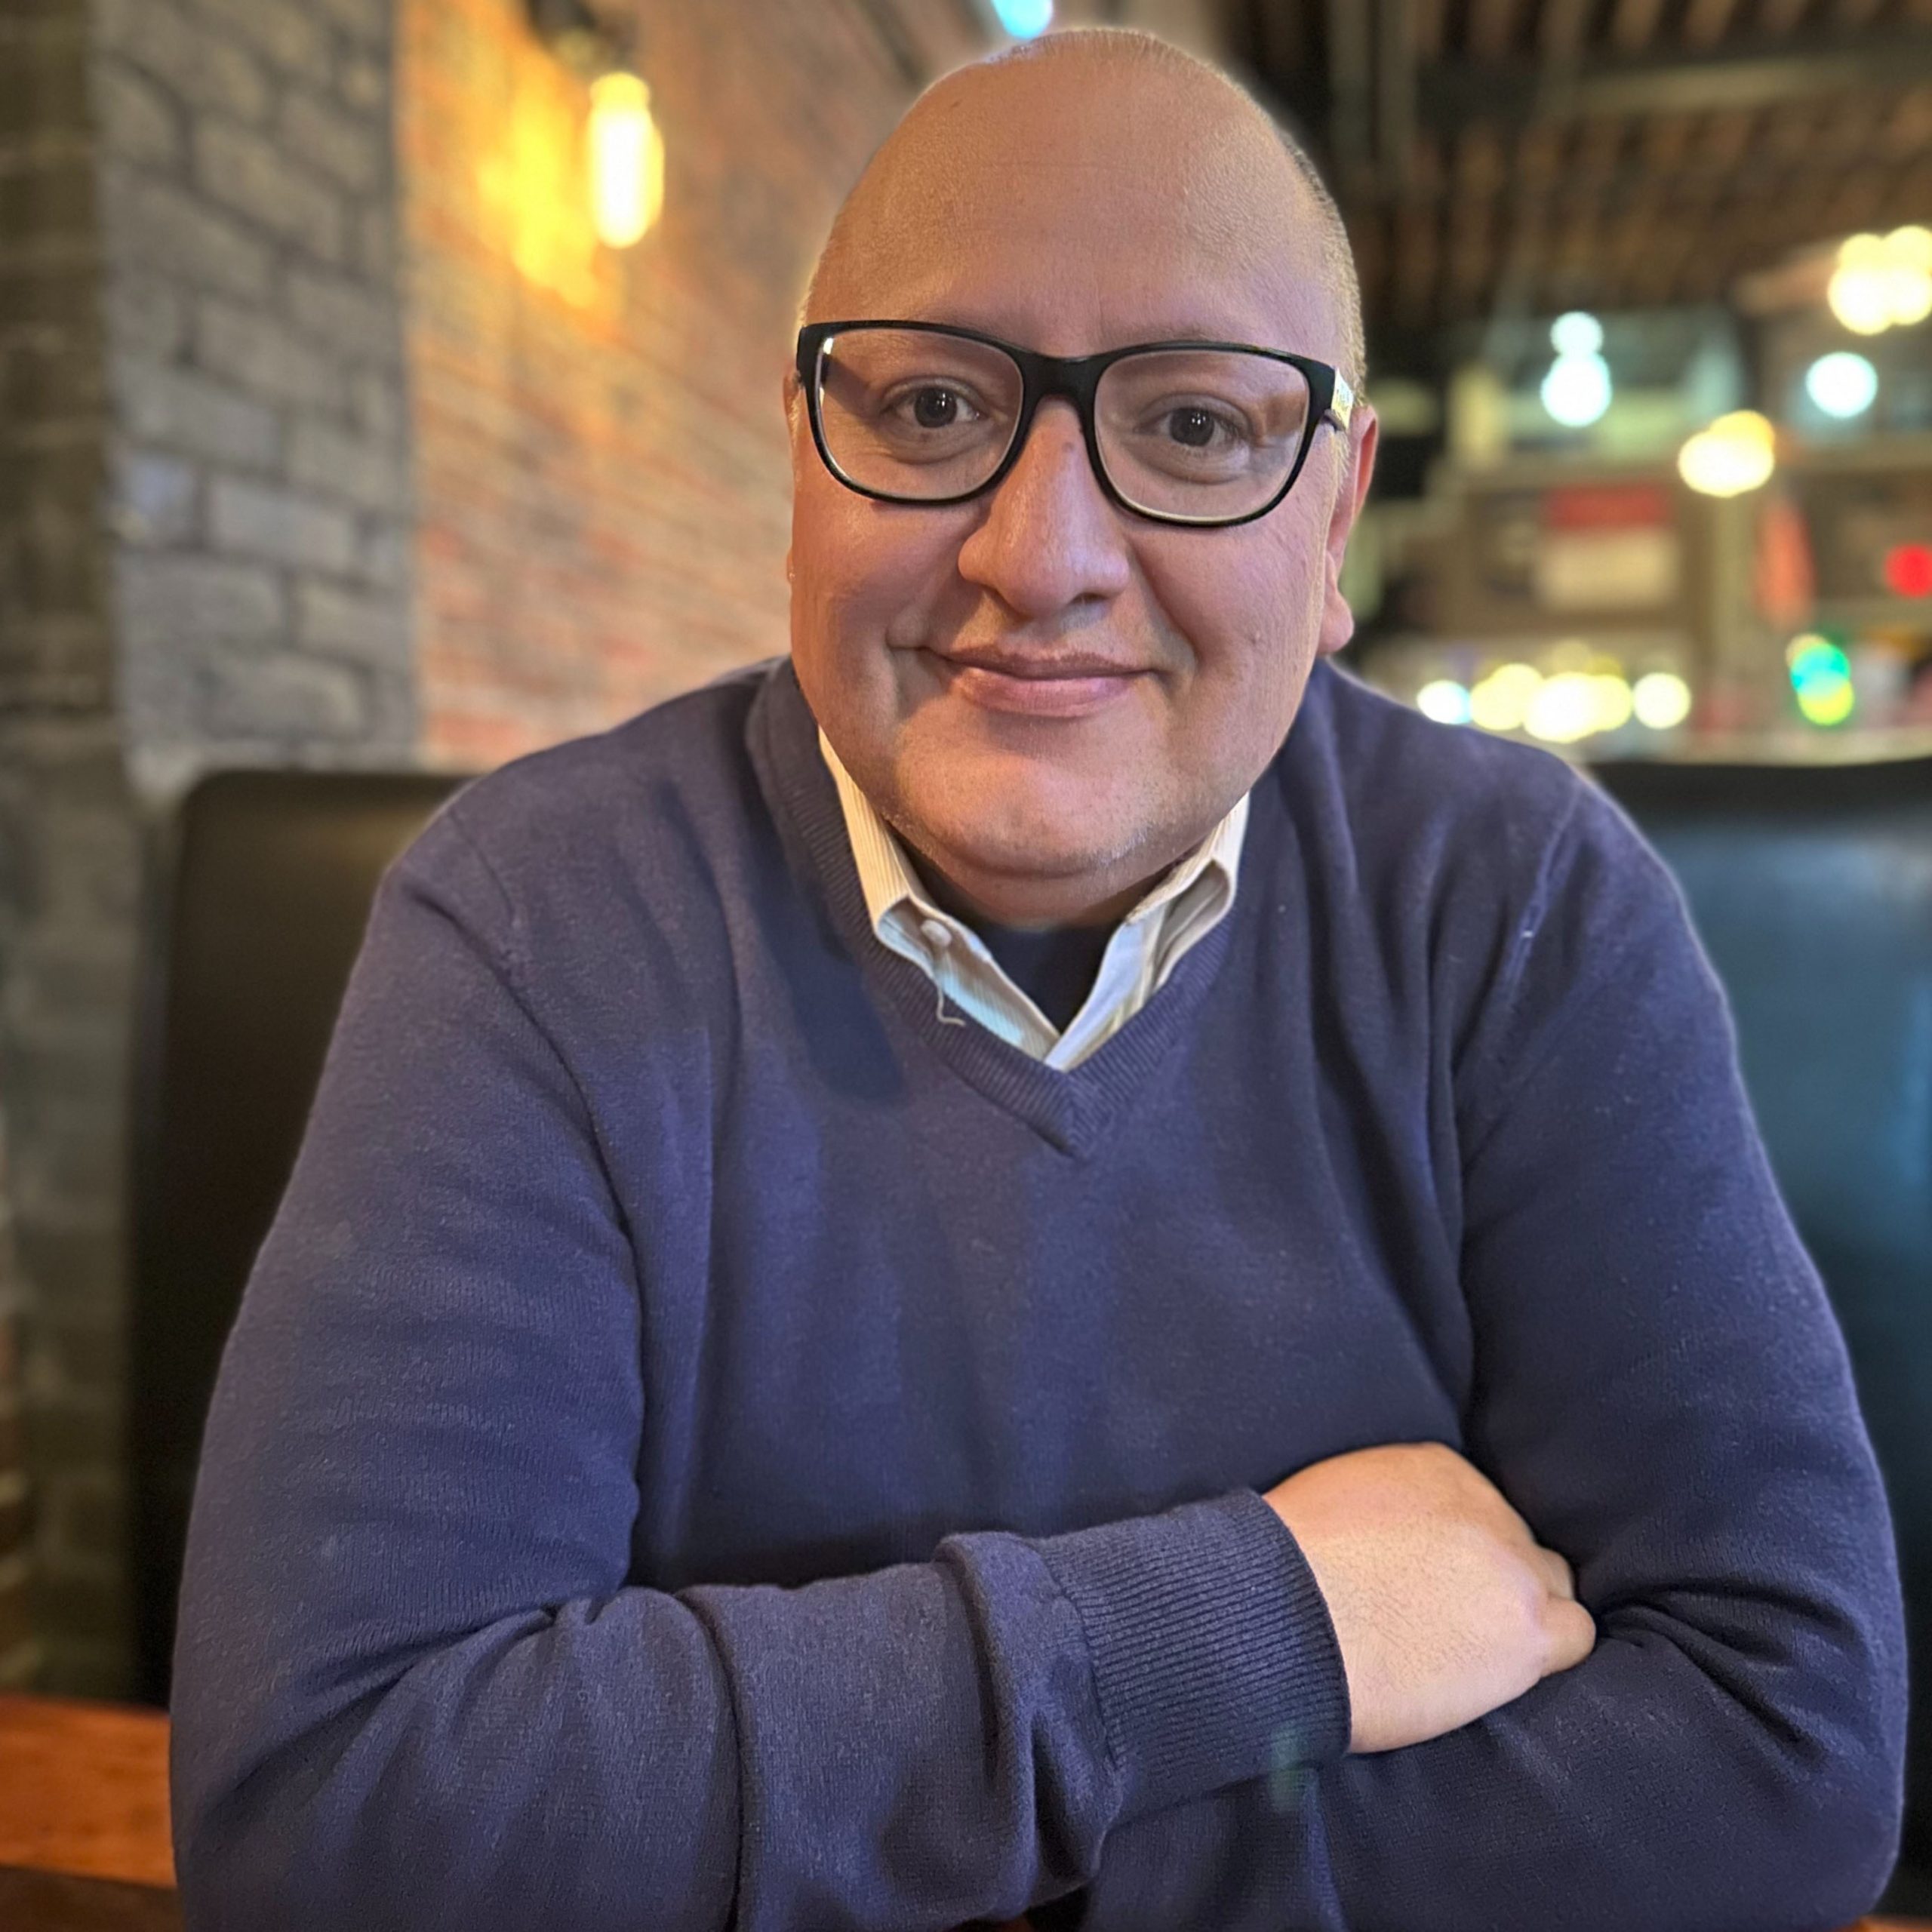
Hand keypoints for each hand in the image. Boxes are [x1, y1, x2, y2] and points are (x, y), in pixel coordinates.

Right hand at [1265, 1441, 1594, 1753]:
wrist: (1291, 1617)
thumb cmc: (1290, 1564)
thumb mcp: (1334, 1497)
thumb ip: (1381, 1507)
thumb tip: (1383, 1543)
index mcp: (1439, 1469)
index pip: (1479, 1509)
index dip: (1459, 1552)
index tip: (1432, 1580)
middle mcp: (1488, 1510)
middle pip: (1518, 1547)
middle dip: (1495, 1581)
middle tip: (1453, 1620)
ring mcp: (1514, 1570)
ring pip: (1553, 1590)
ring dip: (1523, 1617)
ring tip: (1479, 1653)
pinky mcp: (1528, 1633)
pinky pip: (1573, 1636)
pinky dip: (1545, 1654)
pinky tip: (1503, 1672)